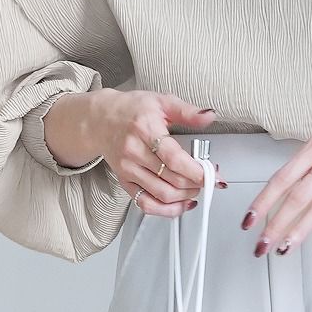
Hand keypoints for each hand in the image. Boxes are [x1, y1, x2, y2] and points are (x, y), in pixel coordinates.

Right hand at [96, 90, 227, 216]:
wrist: (100, 120)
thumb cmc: (131, 109)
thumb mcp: (162, 101)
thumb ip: (188, 111)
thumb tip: (209, 116)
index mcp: (146, 129)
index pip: (173, 158)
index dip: (195, 170)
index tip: (211, 173)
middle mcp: (134, 152)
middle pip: (170, 179)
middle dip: (195, 183)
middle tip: (209, 179)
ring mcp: (128, 169)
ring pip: (161, 194)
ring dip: (185, 196)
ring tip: (197, 188)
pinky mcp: (125, 182)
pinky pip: (145, 204)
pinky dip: (166, 209)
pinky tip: (180, 204)